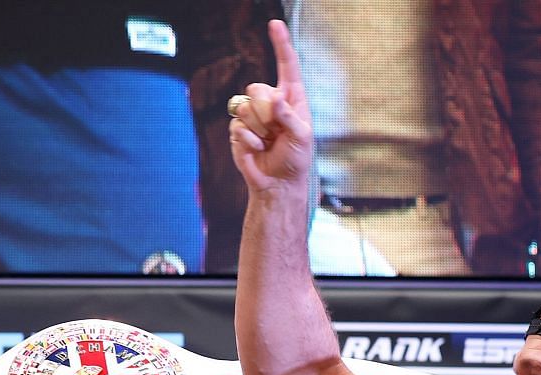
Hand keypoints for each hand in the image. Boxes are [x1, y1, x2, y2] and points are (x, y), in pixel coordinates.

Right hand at [228, 20, 314, 195]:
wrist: (277, 184)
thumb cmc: (295, 160)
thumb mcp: (302, 137)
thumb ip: (290, 116)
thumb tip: (276, 98)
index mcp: (292, 98)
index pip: (286, 65)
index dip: (280, 44)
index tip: (274, 24)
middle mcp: (271, 102)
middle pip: (257, 88)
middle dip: (265, 111)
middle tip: (276, 131)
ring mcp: (253, 115)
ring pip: (245, 106)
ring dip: (258, 128)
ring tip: (268, 141)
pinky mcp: (239, 130)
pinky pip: (237, 126)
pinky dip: (249, 140)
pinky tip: (258, 148)